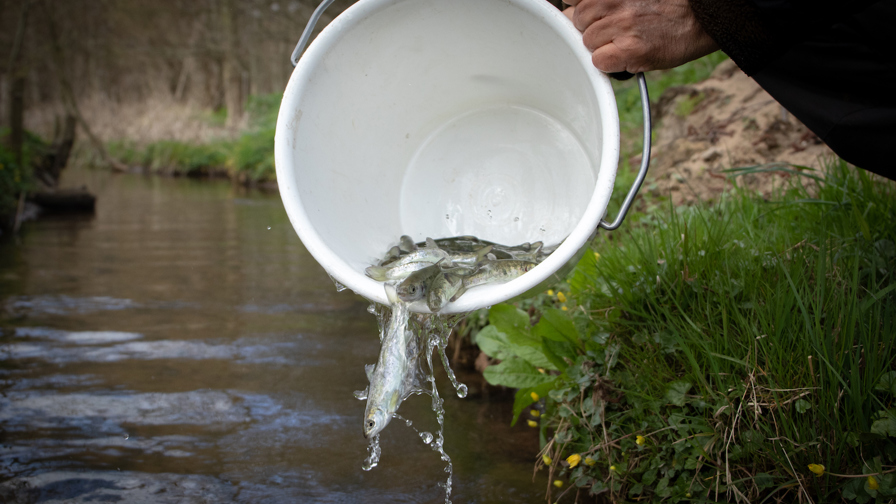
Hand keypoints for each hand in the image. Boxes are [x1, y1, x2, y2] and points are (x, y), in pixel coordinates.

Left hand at [561, 0, 718, 72]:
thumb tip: (568, 13)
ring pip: (588, 42)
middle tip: (616, 28)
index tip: (593, 13)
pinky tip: (627, 55)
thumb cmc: (667, 5)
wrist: (702, 17)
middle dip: (591, 27)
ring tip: (626, 39)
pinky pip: (599, 61)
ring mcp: (621, 25)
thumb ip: (599, 0)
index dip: (581, 8)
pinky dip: (609, 63)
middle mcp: (613, 1)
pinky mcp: (630, 50)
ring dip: (602, 45)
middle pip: (578, 20)